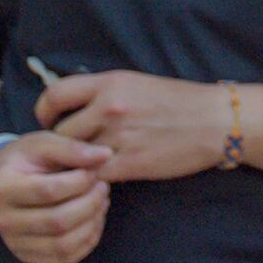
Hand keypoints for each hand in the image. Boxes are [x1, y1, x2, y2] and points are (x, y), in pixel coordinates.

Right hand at [0, 132, 112, 262]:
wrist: (2, 182)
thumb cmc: (27, 160)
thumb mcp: (43, 143)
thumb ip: (72, 148)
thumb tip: (105, 155)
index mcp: (4, 188)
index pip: (49, 191)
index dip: (80, 181)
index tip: (94, 170)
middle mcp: (4, 220)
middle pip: (57, 222)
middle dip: (90, 203)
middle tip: (102, 186)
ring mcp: (14, 242)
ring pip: (62, 245)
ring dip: (92, 223)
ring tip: (100, 201)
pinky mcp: (28, 255)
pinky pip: (65, 258)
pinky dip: (88, 241)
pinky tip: (94, 219)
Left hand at [35, 71, 231, 183]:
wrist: (217, 121)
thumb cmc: (181, 102)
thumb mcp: (139, 84)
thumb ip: (105, 93)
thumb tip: (75, 108)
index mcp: (111, 83)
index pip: (55, 95)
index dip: (44, 111)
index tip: (49, 122)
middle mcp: (110, 107)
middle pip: (60, 132)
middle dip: (62, 144)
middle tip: (69, 151)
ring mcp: (119, 136)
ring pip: (74, 158)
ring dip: (76, 165)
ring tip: (84, 166)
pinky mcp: (129, 163)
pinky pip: (94, 175)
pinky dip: (93, 179)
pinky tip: (103, 176)